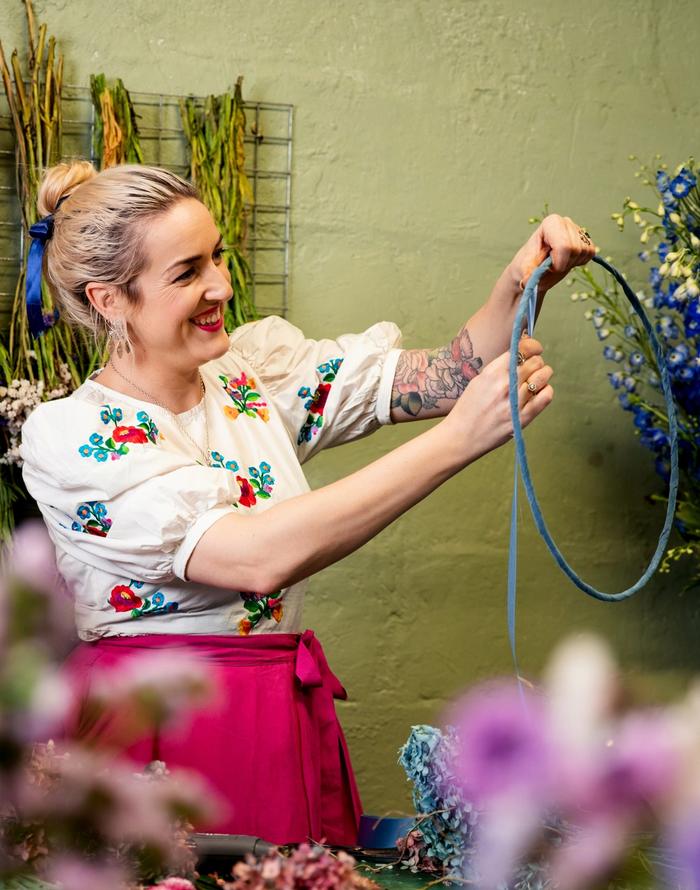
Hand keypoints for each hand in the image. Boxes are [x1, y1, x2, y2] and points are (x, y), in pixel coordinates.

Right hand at [441, 336, 552, 464]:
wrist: (460, 436)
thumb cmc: (468, 408)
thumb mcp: (478, 381)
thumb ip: (499, 368)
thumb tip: (519, 352)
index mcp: (491, 373)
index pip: (522, 349)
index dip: (532, 346)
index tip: (533, 349)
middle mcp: (504, 385)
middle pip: (535, 361)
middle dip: (537, 361)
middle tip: (534, 367)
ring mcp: (514, 402)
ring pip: (542, 377)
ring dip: (544, 374)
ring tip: (539, 378)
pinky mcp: (522, 418)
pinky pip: (545, 397)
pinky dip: (547, 390)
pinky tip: (540, 392)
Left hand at [510, 214, 596, 293]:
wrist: (534, 268)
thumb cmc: (529, 266)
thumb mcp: (525, 270)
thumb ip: (528, 273)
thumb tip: (525, 280)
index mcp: (550, 223)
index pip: (564, 245)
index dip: (559, 262)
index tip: (549, 266)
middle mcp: (565, 222)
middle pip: (576, 249)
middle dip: (564, 263)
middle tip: (552, 266)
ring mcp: (577, 229)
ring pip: (585, 252)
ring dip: (571, 263)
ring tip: (558, 262)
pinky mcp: (585, 239)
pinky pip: (590, 253)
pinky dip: (580, 262)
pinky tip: (567, 260)